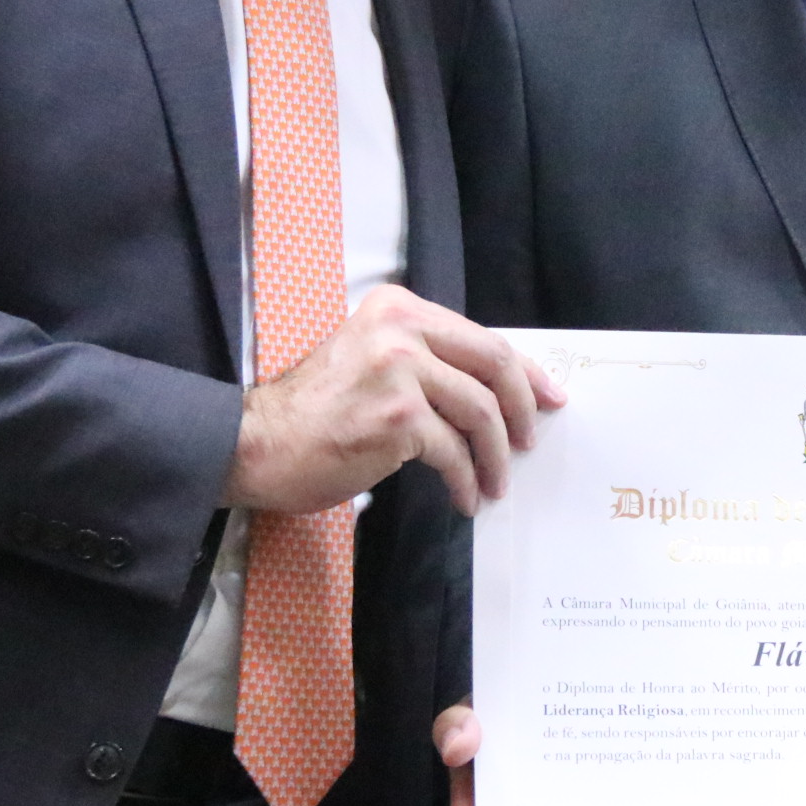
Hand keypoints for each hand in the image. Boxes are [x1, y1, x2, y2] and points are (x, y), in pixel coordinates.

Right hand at [227, 287, 562, 516]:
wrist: (255, 444)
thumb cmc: (313, 411)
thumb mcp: (371, 359)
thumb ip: (425, 360)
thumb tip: (492, 390)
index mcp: (398, 308)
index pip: (481, 337)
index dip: (525, 371)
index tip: (550, 396)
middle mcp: (401, 329)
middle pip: (494, 365)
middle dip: (524, 408)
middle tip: (531, 441)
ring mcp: (400, 372)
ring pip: (480, 413)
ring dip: (494, 456)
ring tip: (494, 483)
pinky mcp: (398, 418)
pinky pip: (452, 452)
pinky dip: (465, 479)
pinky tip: (464, 497)